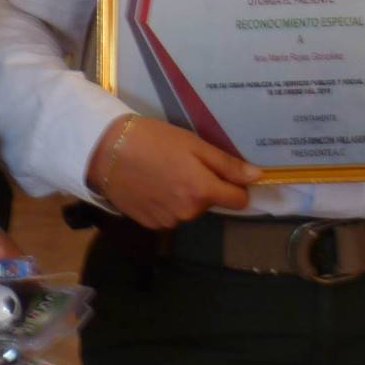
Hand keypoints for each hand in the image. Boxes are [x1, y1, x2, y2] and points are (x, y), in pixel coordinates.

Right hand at [87, 115, 260, 229]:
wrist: (106, 151)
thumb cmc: (153, 140)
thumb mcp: (194, 144)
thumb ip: (227, 165)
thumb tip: (257, 177)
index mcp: (202, 191)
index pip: (238, 200)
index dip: (236, 186)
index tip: (226, 172)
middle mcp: (188, 213)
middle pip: (211, 203)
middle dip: (205, 186)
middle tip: (184, 163)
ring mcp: (167, 221)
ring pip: (190, 210)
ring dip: (184, 195)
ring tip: (165, 172)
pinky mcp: (149, 224)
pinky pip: (170, 215)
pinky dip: (166, 203)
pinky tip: (152, 184)